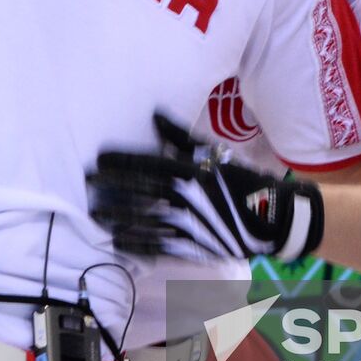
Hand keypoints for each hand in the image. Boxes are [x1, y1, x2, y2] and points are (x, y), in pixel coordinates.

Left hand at [88, 114, 323, 262]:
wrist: (273, 217)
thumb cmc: (243, 179)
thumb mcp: (215, 151)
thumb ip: (181, 137)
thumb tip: (154, 115)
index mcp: (190, 172)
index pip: (146, 165)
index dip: (120, 162)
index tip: (98, 159)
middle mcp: (184, 198)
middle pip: (139, 193)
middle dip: (110, 188)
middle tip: (86, 184)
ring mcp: (187, 225)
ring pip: (143, 220)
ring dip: (117, 216)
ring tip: (96, 213)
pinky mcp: (191, 246)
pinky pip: (157, 246)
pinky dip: (136, 243)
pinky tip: (117, 241)